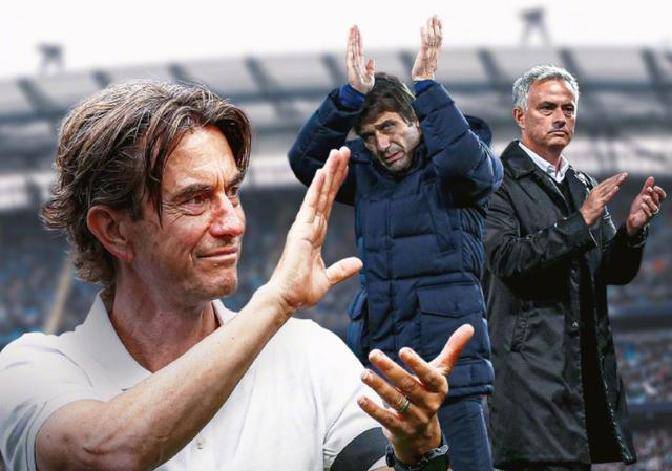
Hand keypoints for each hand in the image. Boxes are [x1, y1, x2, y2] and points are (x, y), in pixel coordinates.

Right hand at [267, 147, 361, 313]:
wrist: (287, 298)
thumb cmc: (301, 290)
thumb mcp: (328, 278)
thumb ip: (341, 269)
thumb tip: (358, 263)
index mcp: (315, 234)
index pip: (328, 203)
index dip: (337, 185)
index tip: (345, 168)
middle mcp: (309, 226)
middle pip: (325, 193)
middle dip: (335, 171)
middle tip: (345, 150)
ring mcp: (304, 226)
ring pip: (319, 193)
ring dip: (329, 172)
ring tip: (337, 152)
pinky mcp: (300, 230)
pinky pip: (311, 205)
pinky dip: (317, 187)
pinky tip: (323, 171)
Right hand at [346, 25, 374, 93]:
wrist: (360, 92)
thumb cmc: (364, 86)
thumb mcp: (371, 75)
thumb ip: (370, 67)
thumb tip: (371, 60)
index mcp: (360, 62)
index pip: (359, 48)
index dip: (359, 39)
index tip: (358, 31)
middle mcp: (355, 61)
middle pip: (355, 45)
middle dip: (354, 35)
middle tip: (354, 25)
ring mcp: (352, 62)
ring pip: (352, 47)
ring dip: (352, 38)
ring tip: (352, 29)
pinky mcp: (351, 65)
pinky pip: (350, 54)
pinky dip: (350, 47)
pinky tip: (350, 40)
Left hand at [358, 324, 474, 464]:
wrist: (423, 435)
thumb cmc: (428, 393)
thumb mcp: (440, 373)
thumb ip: (452, 350)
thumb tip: (470, 326)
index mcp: (439, 388)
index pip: (430, 376)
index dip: (417, 364)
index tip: (403, 350)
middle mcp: (429, 404)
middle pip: (409, 386)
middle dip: (390, 369)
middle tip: (373, 354)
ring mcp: (415, 418)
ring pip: (396, 401)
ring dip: (378, 386)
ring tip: (363, 374)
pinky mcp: (400, 430)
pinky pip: (386, 419)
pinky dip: (373, 409)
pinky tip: (361, 398)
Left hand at [411, 16, 442, 80]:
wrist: (423, 80)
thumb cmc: (425, 73)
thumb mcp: (429, 62)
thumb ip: (431, 56)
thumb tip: (433, 53)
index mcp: (436, 52)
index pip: (440, 38)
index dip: (440, 29)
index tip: (440, 21)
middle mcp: (434, 51)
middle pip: (437, 35)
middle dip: (436, 25)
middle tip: (435, 16)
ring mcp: (429, 53)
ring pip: (432, 37)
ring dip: (430, 27)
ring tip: (429, 19)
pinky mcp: (423, 55)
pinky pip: (424, 43)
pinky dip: (423, 34)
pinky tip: (422, 27)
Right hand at [580, 172, 627, 226]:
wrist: (583, 216)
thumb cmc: (589, 209)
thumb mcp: (594, 199)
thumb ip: (600, 194)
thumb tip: (609, 190)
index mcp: (595, 190)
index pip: (606, 182)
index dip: (613, 178)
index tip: (620, 174)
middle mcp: (596, 192)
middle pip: (608, 183)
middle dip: (617, 178)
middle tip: (625, 174)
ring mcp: (598, 197)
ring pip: (609, 188)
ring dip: (616, 182)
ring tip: (623, 178)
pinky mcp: (600, 203)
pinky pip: (607, 197)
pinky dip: (612, 192)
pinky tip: (617, 188)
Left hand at [626, 176, 666, 235]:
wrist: (633, 219)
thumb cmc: (639, 207)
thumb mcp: (642, 195)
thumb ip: (647, 187)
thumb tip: (651, 177)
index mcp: (656, 201)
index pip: (662, 196)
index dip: (660, 192)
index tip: (654, 187)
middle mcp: (655, 207)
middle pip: (658, 201)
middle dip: (653, 194)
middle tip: (648, 189)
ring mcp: (652, 213)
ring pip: (654, 208)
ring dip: (650, 201)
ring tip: (644, 197)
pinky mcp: (646, 219)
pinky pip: (648, 214)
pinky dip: (646, 209)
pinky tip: (642, 205)